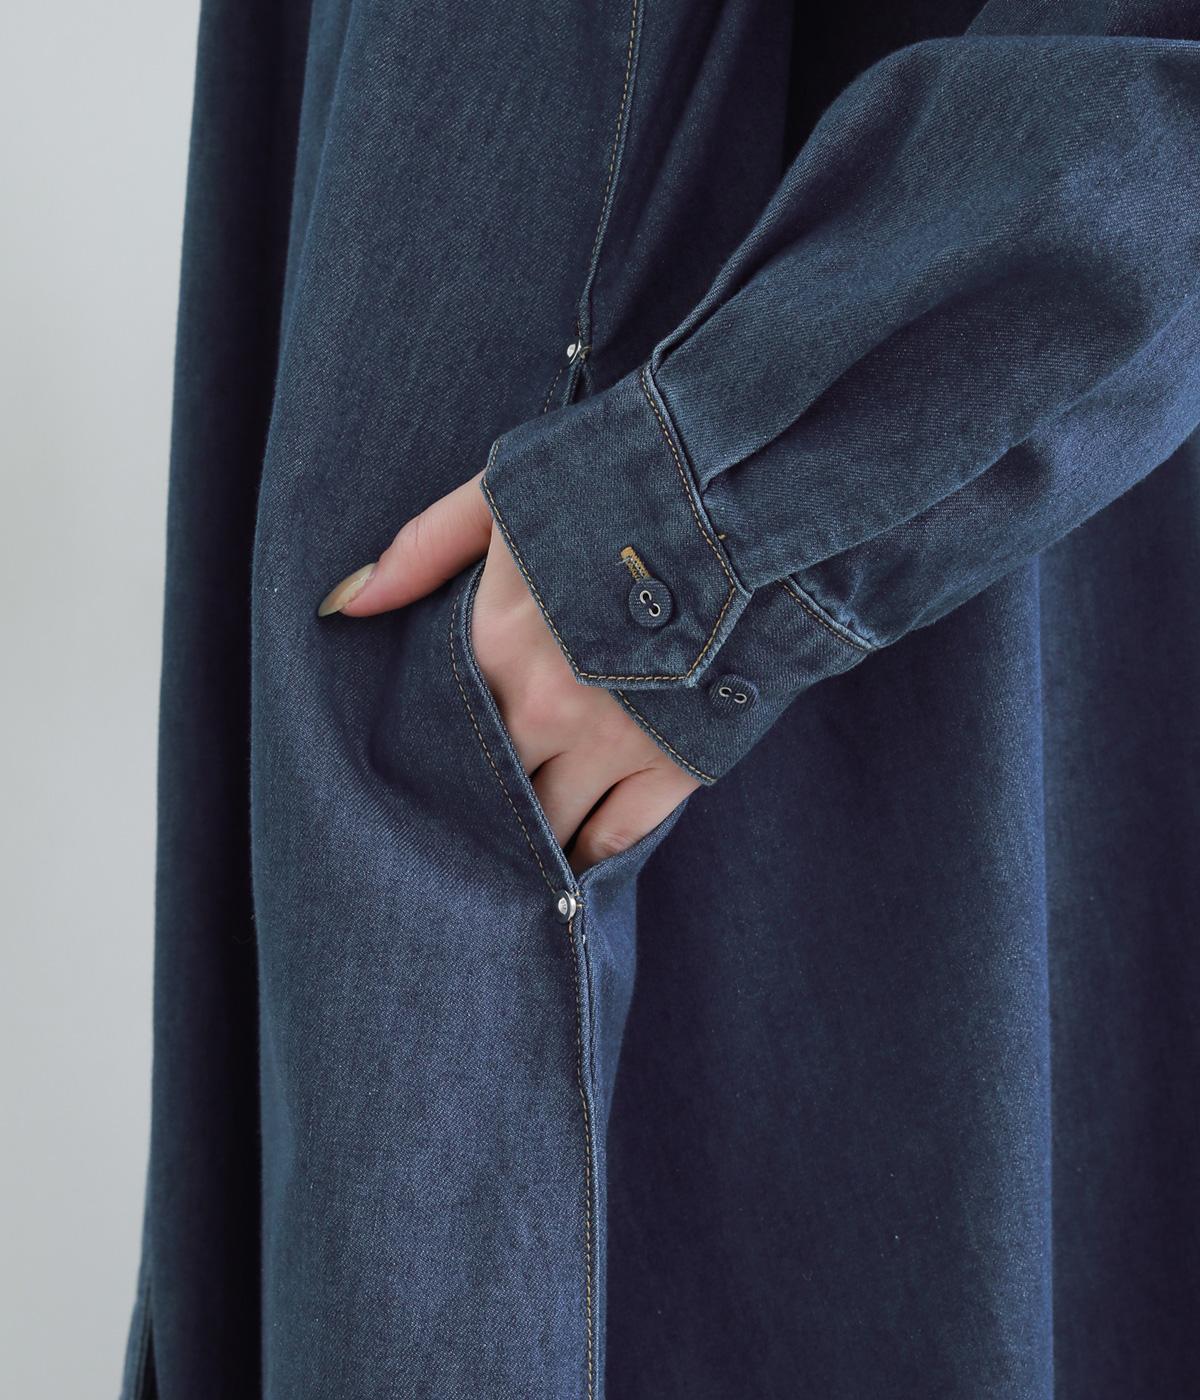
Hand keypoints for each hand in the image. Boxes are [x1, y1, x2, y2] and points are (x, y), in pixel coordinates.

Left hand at [318, 472, 699, 872]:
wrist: (747, 498)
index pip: (441, 733)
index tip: (429, 777)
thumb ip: (424, 547)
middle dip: (479, 806)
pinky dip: (593, 854)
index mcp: (494, 643)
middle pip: (490, 788)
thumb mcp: (507, 490)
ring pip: (551, 825)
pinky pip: (620, 836)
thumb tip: (346, 604)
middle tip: (467, 825)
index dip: (433, 760)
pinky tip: (576, 861)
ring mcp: (613, 742)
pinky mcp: (677, 762)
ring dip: (532, 839)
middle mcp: (543, 708)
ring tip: (517, 851)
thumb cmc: (620, 480)